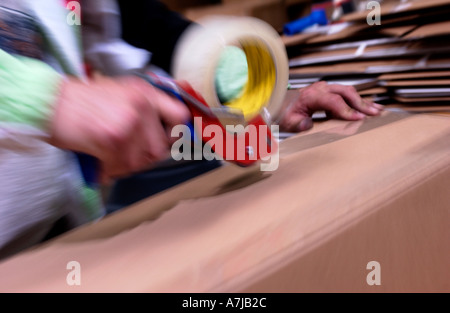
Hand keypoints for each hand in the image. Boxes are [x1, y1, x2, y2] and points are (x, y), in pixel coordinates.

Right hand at [49, 76, 189, 177]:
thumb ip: (146, 106)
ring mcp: (129, 122)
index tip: (166, 141)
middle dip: (142, 158)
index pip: (180, 116)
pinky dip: (109, 169)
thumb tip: (169, 126)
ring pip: (140, 162)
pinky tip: (98, 159)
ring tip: (109, 155)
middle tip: (125, 154)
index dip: (176, 134)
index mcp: (146, 93)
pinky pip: (121, 167)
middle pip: (160, 149)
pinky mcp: (114, 138)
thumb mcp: (122, 92)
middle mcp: (142, 105)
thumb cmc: (84, 101)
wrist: (52, 102)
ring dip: (124, 165)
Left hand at [278, 81, 383, 131]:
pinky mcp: (328, 91)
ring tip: (378, 110)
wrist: (279, 104)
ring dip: (362, 101)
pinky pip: (345, 94)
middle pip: (345, 92)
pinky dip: (357, 100)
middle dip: (361, 103)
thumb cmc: (284, 113)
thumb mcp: (288, 122)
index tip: (359, 118)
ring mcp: (325, 88)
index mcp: (311, 95)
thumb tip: (308, 123)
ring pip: (348, 92)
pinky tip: (367, 107)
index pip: (334, 101)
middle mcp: (320, 89)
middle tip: (375, 113)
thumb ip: (298, 124)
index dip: (347, 110)